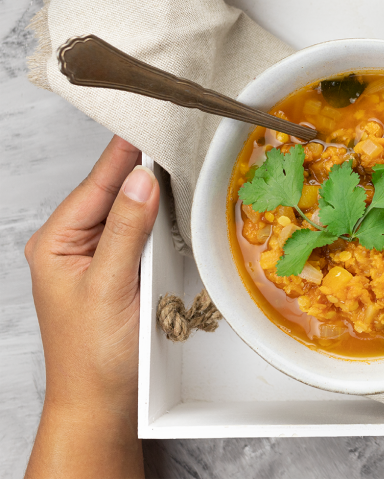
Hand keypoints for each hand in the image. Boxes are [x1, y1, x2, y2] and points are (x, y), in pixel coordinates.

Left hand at [25, 135, 156, 478]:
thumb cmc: (95, 356)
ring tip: (187, 160)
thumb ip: (126, 231)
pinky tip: (182, 206)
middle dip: (147, 165)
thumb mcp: (110, 288)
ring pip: (132, 210)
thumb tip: (141, 179)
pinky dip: (163, 218)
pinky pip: (142, 233)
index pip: (98, 182)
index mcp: (57, 241)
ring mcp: (98, 257)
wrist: (101, 405)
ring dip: (158, 191)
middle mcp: (75, 243)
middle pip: (115, 190)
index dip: (128, 150)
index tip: (155, 115)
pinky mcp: (121, 271)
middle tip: (183, 132)